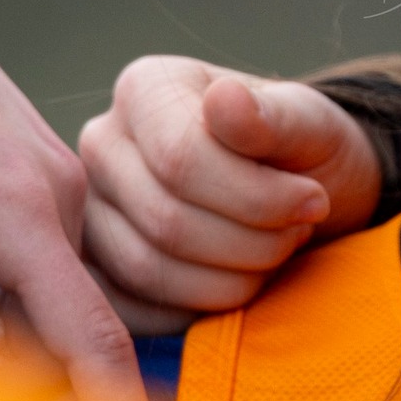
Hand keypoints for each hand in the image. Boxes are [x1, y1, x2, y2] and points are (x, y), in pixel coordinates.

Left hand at [0, 0, 153, 400]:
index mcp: (15, 203)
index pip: (83, 326)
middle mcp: (57, 195)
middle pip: (71, 328)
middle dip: (23, 390)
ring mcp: (57, 185)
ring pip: (59, 302)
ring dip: (9, 353)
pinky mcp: (42, 180)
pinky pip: (48, 273)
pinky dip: (12, 317)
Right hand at [79, 56, 381, 319]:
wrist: (296, 190)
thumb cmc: (302, 149)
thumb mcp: (309, 124)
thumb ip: (272, 117)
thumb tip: (225, 101)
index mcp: (144, 89)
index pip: (180, 159)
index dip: (257, 196)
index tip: (311, 200)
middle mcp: (102, 145)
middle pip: (165, 220)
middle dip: (252, 240)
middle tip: (298, 230)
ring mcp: (89, 211)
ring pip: (149, 271)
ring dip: (234, 277)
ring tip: (274, 251)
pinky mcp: (96, 271)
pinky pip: (138, 312)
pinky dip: (202, 308)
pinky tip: (240, 279)